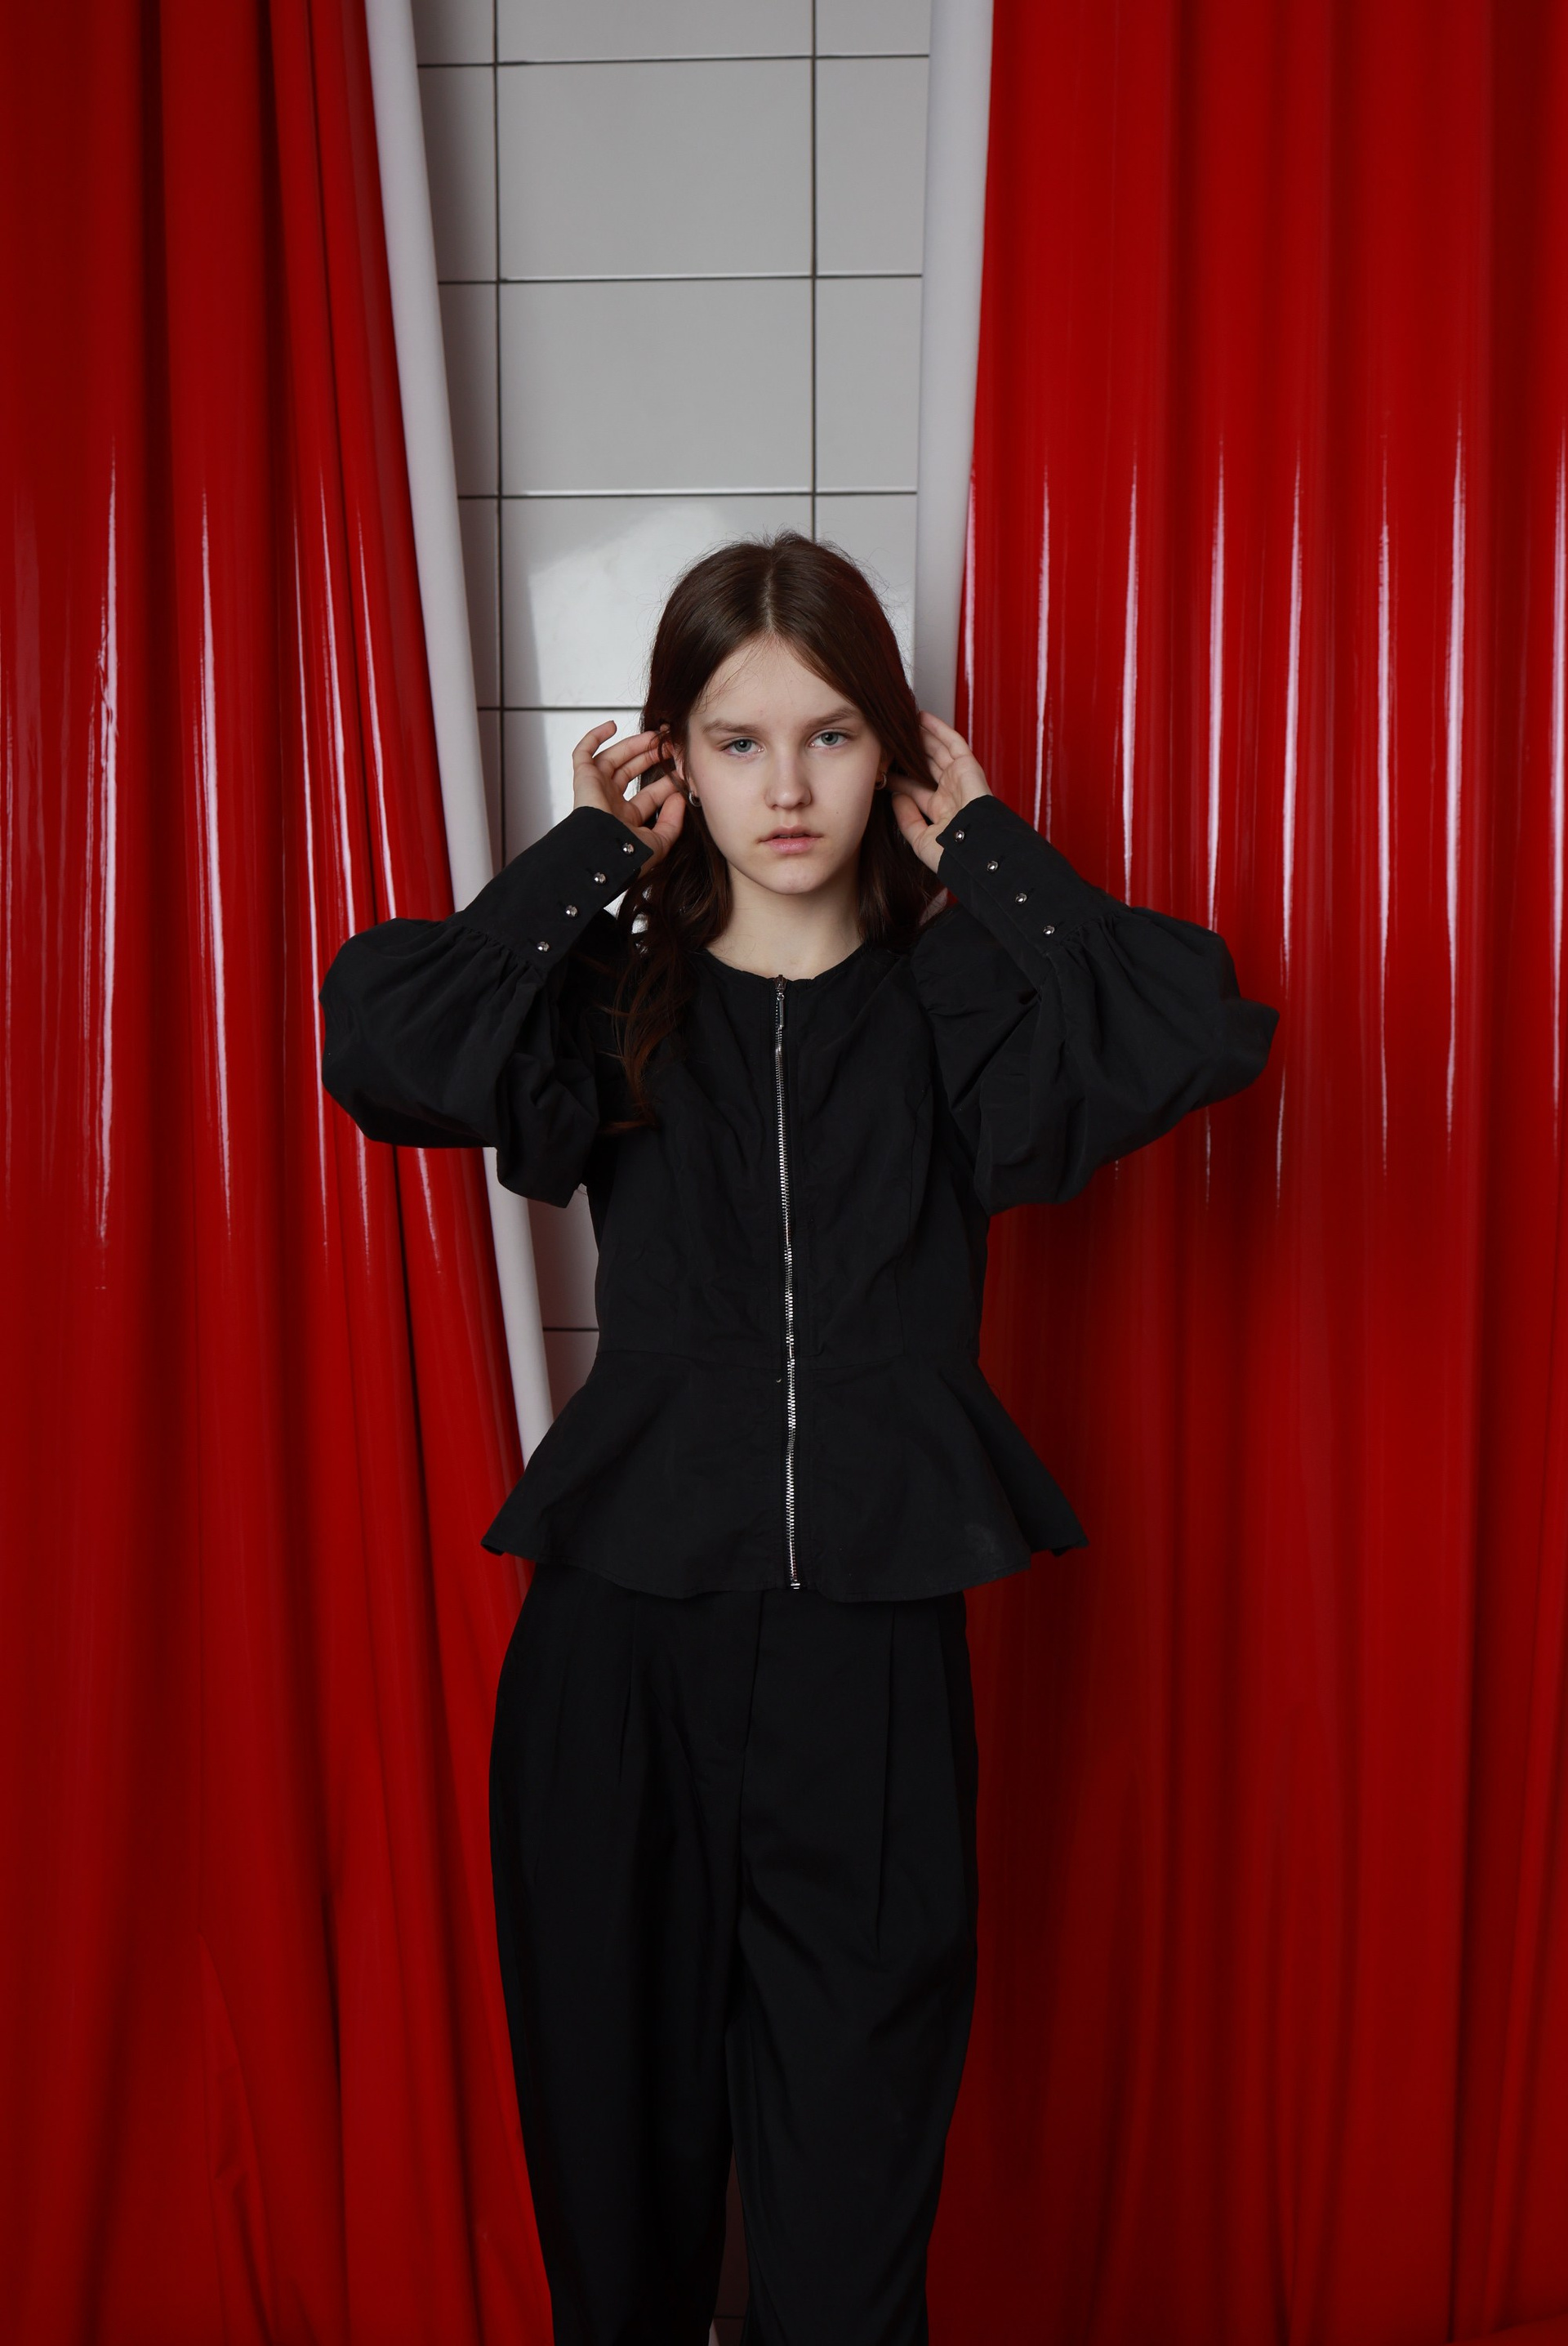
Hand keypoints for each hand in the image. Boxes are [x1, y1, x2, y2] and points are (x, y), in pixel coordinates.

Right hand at [570, 721, 687, 865]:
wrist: (602, 852)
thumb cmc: (626, 854)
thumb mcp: (659, 842)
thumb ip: (673, 823)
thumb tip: (680, 799)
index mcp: (625, 819)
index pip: (649, 795)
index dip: (665, 783)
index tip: (682, 772)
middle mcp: (609, 802)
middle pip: (631, 772)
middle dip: (651, 758)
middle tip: (669, 747)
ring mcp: (596, 789)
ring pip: (614, 759)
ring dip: (633, 745)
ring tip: (653, 737)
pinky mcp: (583, 778)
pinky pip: (583, 752)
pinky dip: (594, 737)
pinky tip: (611, 726)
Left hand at [889, 712, 992, 873]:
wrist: (975, 852)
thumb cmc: (952, 854)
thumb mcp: (920, 839)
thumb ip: (907, 819)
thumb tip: (896, 796)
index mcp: (942, 813)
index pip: (916, 789)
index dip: (899, 777)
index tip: (881, 768)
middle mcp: (951, 794)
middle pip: (927, 766)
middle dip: (910, 753)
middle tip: (890, 740)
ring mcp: (960, 780)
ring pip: (938, 751)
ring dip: (922, 736)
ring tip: (904, 722)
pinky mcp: (969, 768)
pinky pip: (953, 743)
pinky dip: (939, 729)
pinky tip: (923, 718)